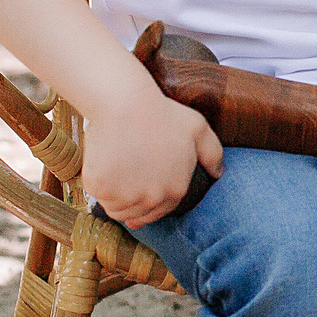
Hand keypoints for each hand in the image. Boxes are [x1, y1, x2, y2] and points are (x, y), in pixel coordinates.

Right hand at [83, 86, 224, 227]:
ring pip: (115, 207)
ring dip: (113, 194)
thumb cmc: (161, 112)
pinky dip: (97, 182)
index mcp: (176, 189)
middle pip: (135, 213)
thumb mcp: (197, 128)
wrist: (126, 103)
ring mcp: (126, 195)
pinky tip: (103, 163)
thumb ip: (213, 154)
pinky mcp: (101, 188)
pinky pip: (97, 194)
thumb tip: (219, 174)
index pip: (159, 211)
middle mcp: (152, 198)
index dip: (147, 203)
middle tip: (124, 175)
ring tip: (115, 168)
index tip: (137, 193)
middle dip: (129, 199)